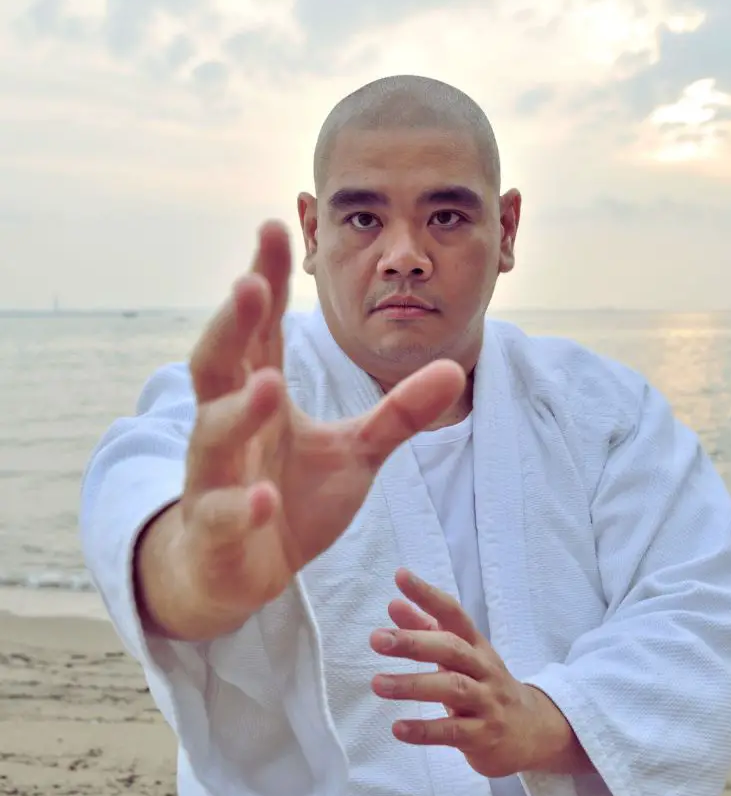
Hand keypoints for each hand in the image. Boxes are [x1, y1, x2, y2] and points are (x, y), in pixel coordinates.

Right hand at [152, 224, 464, 638]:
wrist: (236, 570)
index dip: (266, 280)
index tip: (275, 226)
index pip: (260, 331)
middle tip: (252, 283)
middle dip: (232, 325)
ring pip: (213, 434)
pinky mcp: (215, 530)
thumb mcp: (355, 453)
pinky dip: (243, 507)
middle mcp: (228, 425)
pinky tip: (266, 500)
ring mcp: (215, 476)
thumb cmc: (289, 496)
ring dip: (239, 410)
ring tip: (268, 385)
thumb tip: (453, 367)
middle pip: (217, 365)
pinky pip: (223, 515)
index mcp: (259, 395)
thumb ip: (397, 413)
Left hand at [370, 570, 590, 776]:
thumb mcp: (461, 656)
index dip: (428, 595)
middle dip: (414, 642)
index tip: (401, 576)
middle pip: (452, 649)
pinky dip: (425, 730)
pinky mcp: (484, 736)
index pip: (453, 614)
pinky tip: (398, 728)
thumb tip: (394, 605)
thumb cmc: (485, 685)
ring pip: (453, 688)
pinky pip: (453, 731)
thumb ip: (426, 630)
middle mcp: (484, 669)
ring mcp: (487, 702)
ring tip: (378, 683)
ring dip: (413, 685)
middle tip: (377, 639)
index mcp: (476, 646)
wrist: (535, 731)